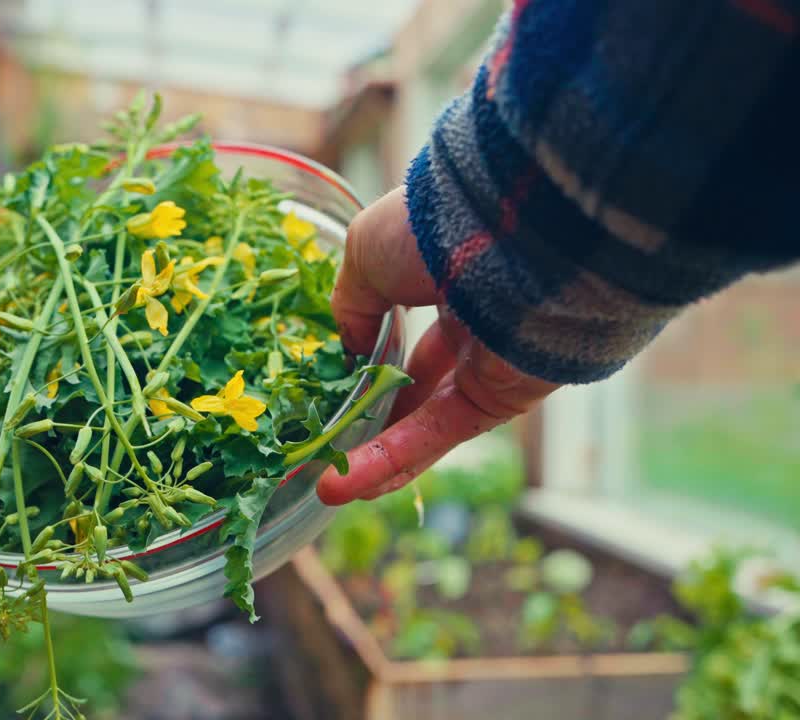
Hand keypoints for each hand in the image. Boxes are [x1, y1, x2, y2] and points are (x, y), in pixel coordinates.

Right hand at [317, 186, 559, 504]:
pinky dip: (392, 459)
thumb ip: (352, 304)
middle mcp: (471, 319)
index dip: (362, 362)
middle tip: (323, 446)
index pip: (401, 329)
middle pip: (412, 385)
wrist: (512, 232)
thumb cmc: (435, 227)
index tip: (326, 389)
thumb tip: (347, 350)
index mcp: (444, 273)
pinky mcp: (503, 397)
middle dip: (366, 419)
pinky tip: (344, 481)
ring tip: (324, 486)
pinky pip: (439, 433)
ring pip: (422, 420)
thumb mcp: (367, 251)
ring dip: (373, 456)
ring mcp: (489, 361)